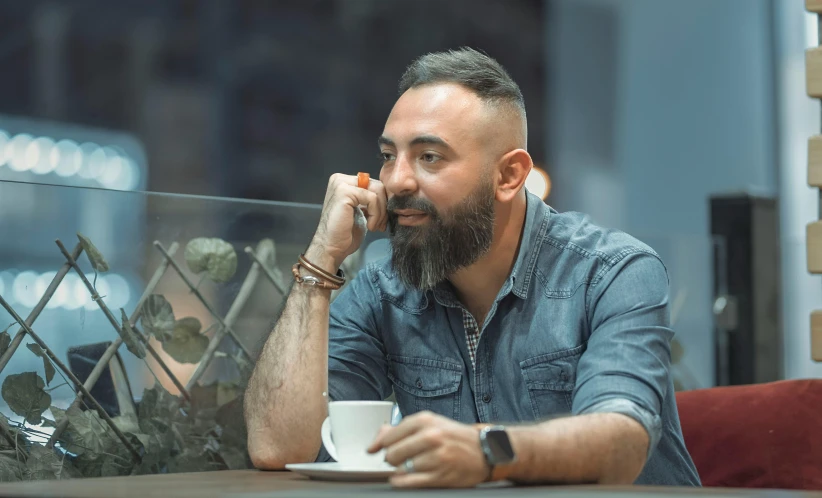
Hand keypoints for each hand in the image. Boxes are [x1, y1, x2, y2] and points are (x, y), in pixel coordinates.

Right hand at [306, 173, 387, 271]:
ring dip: (381, 212)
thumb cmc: (345, 233)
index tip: (382, 220)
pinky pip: (372, 198)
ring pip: (377, 191)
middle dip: (384, 206)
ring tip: (375, 226)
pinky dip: (376, 215)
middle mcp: (340, 179)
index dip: (383, 202)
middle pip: (377, 185)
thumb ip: (369, 200)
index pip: (374, 184)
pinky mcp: (344, 192)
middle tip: (381, 224)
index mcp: (344, 182)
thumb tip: (388, 197)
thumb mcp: (360, 211)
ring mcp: (341, 184)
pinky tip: (370, 226)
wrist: (331, 247)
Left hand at [367, 411, 489, 487]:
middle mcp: (431, 437)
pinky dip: (402, 481)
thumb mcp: (429, 424)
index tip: (381, 448)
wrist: (484, 450)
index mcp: (426, 421)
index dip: (382, 444)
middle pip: (392, 454)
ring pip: (402, 469)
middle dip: (392, 458)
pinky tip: (404, 477)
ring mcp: (436, 457)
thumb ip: (399, 430)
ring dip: (402, 470)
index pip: (390, 435)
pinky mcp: (441, 476)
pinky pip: (411, 482)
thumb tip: (374, 443)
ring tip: (411, 465)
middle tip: (400, 457)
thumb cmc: (454, 436)